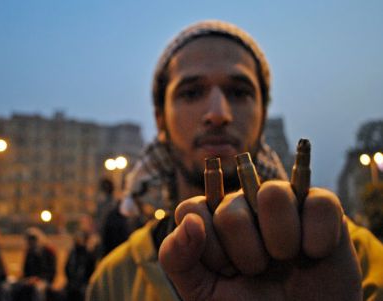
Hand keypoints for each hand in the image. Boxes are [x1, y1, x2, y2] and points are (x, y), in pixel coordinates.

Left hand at [159, 180, 361, 299]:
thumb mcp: (202, 293)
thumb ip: (178, 258)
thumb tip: (190, 221)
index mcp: (212, 221)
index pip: (191, 210)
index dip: (207, 247)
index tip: (224, 272)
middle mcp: (244, 205)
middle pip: (231, 209)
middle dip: (247, 255)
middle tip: (260, 271)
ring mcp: (281, 202)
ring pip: (272, 193)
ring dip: (281, 241)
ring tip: (286, 260)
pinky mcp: (320, 206)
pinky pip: (319, 203)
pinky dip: (317, 239)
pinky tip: (314, 254)